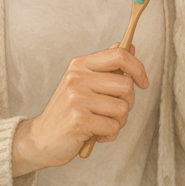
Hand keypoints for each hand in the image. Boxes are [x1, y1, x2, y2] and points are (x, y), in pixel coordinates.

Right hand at [11, 43, 146, 177]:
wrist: (41, 139)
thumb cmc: (67, 112)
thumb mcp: (83, 82)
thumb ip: (107, 65)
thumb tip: (130, 46)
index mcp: (80, 64)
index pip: (120, 55)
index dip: (138, 68)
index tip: (143, 82)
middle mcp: (77, 77)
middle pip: (126, 85)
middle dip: (127, 103)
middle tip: (112, 112)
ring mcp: (77, 98)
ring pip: (122, 108)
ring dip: (117, 122)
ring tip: (101, 124)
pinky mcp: (79, 119)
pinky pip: (113, 126)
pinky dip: (109, 135)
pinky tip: (95, 134)